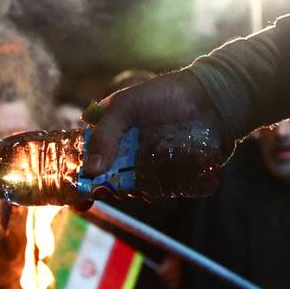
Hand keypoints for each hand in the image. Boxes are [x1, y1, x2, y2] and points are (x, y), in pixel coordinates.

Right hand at [80, 69, 234, 198]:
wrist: (212, 101)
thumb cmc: (167, 95)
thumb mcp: (127, 105)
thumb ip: (106, 134)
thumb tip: (91, 171)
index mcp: (111, 129)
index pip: (86, 153)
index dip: (77, 172)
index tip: (76, 187)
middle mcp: (126, 148)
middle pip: (104, 176)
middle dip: (103, 186)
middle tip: (110, 187)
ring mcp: (146, 162)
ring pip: (128, 187)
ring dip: (128, 191)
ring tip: (136, 186)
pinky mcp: (167, 174)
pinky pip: (153, 190)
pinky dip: (150, 193)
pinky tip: (153, 190)